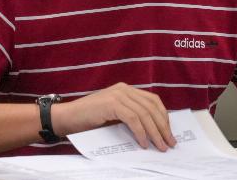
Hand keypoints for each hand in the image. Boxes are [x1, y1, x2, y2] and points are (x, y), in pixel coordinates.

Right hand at [51, 83, 175, 150]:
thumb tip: (153, 132)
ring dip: (155, 132)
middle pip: (152, 107)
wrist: (67, 118)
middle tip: (169, 143)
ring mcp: (117, 94)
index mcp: (126, 90)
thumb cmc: (90, 120)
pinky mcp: (111, 103)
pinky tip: (143, 143)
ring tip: (160, 146)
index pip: (153, 101)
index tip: (169, 133)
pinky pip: (133, 119)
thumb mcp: (115, 116)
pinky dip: (141, 132)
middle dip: (163, 127)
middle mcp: (124, 89)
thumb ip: (130, 117)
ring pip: (144, 113)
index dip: (163, 117)